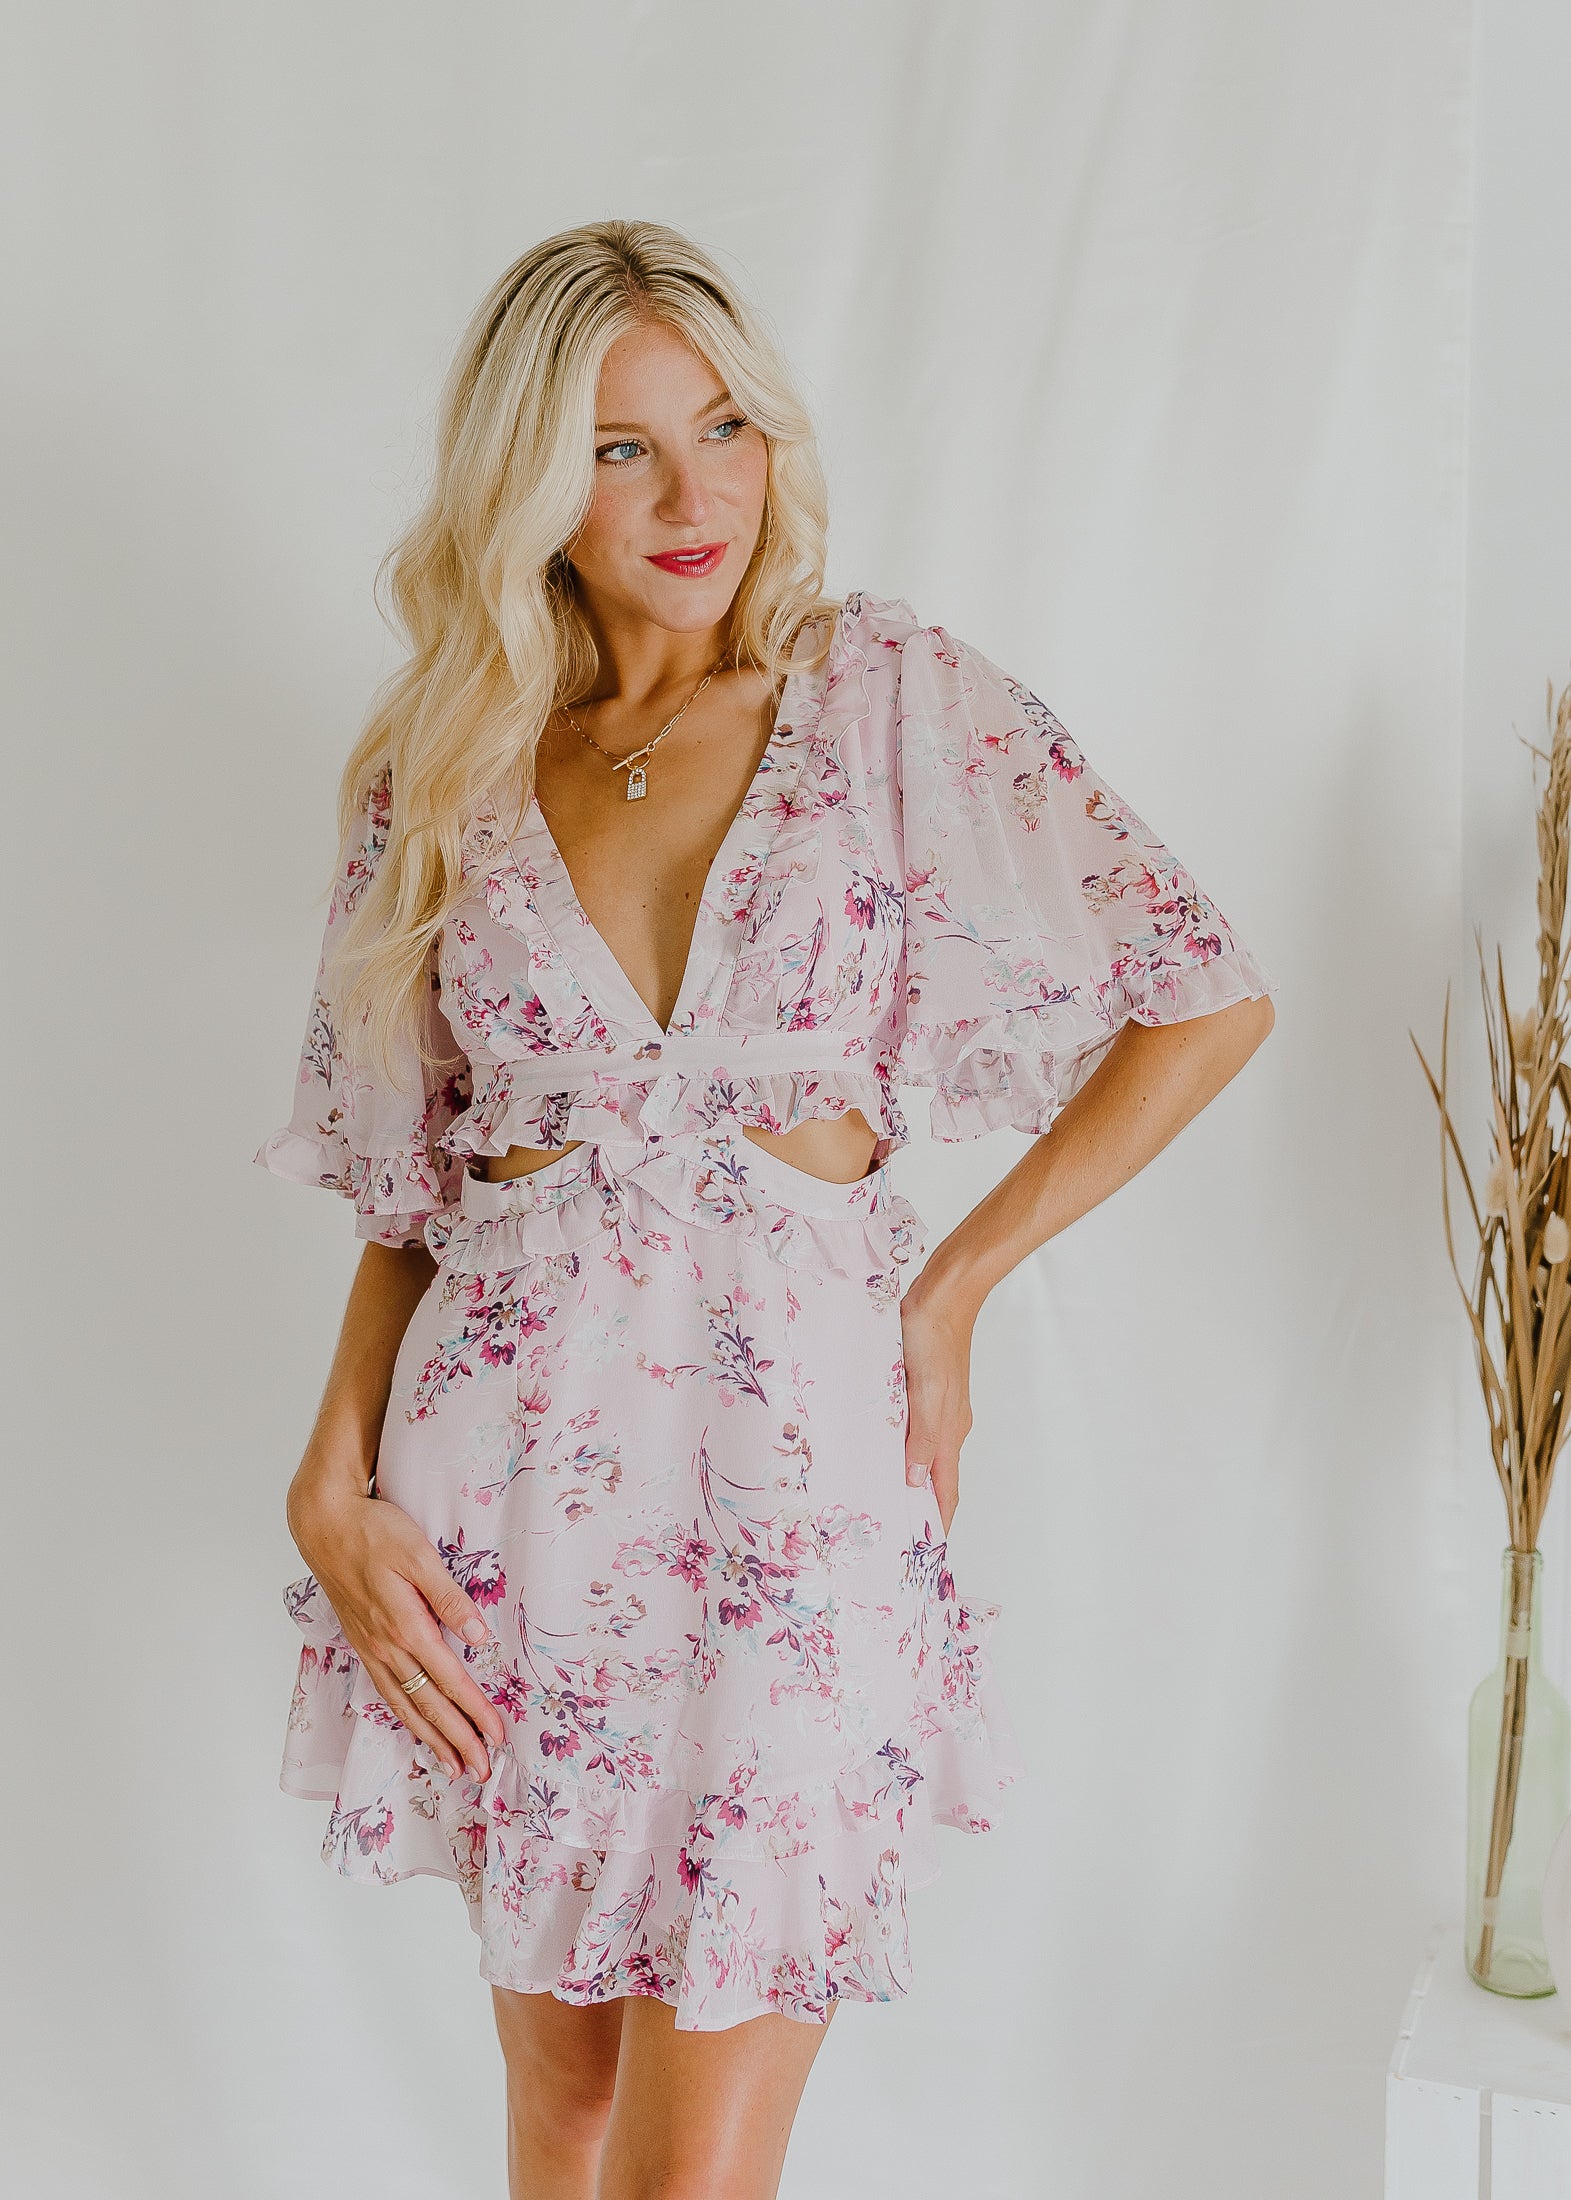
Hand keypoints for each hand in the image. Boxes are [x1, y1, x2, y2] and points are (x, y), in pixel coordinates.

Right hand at [289, 1476, 506, 1782]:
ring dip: (430, 1738)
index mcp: (406, 1626)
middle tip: (480, 1772)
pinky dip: (403, 1716)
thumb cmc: (374, 1532)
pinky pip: (385, 1690)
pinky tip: (414, 1725)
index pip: (449, 1680)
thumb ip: (449, 1597)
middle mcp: (387, 1646)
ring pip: (404, 1704)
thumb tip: (478, 1635)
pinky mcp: (362, 1642)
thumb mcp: (419, 1555)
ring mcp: (371, 1647)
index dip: (474, 1712)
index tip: (496, 1737)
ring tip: (451, 1765)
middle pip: (427, 1705)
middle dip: (456, 1740)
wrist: (324, 1526)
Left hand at [899, 1276, 976, 1535]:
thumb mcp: (925, 1393)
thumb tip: (914, 1483)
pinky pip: (909, 1428)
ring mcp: (934, 1407)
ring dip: (904, 1477)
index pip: (945, 1492)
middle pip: (933, 1478)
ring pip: (920, 1453)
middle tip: (890, 1533)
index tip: (920, 1553)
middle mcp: (945, 1426)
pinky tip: (874, 1447)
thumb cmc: (934, 1339)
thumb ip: (922, 1439)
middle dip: (917, 1507)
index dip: (936, 1523)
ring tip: (877, 1497)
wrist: (943, 1294)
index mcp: (950, 1433)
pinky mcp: (919, 1388)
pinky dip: (896, 1447)